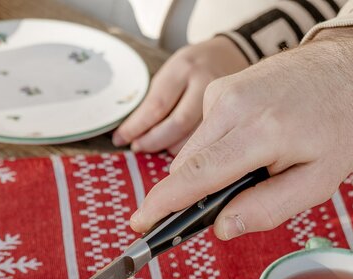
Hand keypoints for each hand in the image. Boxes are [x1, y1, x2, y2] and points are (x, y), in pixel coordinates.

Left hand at [113, 35, 249, 153]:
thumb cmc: (192, 68)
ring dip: (171, 149)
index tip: (120, 138)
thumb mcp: (170, 73)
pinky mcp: (232, 115)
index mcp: (183, 68)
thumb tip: (132, 134)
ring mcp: (223, 100)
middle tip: (138, 146)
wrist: (231, 55)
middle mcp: (205, 82)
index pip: (156, 105)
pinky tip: (179, 149)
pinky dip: (190, 150)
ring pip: (195, 137)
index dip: (136, 127)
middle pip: (176, 124)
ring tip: (157, 148)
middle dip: (153, 141)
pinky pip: (209, 140)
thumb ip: (154, 101)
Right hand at [128, 28, 352, 238]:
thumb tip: (222, 227)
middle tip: (227, 205)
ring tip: (253, 166)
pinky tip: (250, 144)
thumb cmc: (336, 126)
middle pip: (187, 167)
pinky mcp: (218, 87)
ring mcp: (221, 92)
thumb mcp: (318, 181)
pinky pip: (203, 133)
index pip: (196, 175)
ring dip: (210, 170)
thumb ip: (269, 209)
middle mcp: (233, 106)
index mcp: (260, 132)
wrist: (346, 67)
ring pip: (192, 152)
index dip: (163, 204)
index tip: (140, 223)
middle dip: (195, 194)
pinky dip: (217, 149)